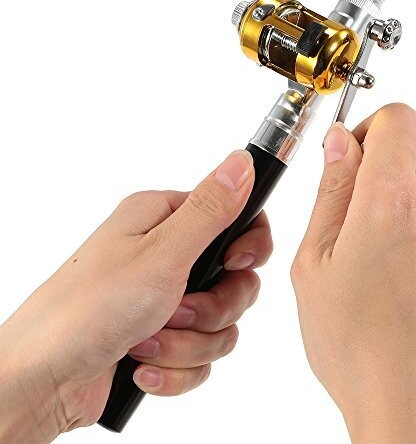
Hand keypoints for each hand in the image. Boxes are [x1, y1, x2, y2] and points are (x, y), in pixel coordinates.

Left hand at [0, 150, 271, 441]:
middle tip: (178, 310)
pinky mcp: (162, 336)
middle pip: (235, 280)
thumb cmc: (88, 308)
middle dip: (212, 307)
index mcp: (165, 220)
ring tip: (147, 341)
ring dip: (187, 342)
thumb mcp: (162, 253)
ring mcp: (164, 298)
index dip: (249, 246)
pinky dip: (175, 367)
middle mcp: (166, 255)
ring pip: (220, 323)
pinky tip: (141, 365)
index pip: (237, 219)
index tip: (236, 264)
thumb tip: (242, 162)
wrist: (40, 379)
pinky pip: (199, 354)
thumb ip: (211, 210)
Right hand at [291, 104, 415, 443]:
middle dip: (371, 184)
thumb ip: (330, 191)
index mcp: (392, 201)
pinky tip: (397, 283)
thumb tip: (339, 143)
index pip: (397, 120)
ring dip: (393, 214)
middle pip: (405, 161)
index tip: (348, 159)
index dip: (367, 129)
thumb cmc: (354, 340)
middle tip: (347, 236)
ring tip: (372, 268)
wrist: (411, 401)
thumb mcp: (315, 259)